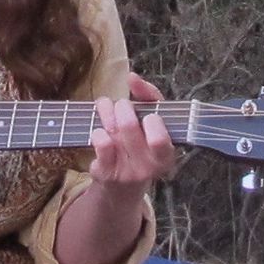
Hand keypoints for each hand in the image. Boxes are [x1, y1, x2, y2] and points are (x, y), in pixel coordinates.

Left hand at [88, 73, 176, 197]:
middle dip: (123, 107)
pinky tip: (100, 130)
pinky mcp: (105, 173)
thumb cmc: (142, 147)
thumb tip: (132, 77)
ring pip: (112, 129)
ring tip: (107, 109)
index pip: (160, 139)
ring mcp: (126, 172)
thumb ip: (149, 98)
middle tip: (122, 106)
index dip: (152, 121)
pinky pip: (99, 142)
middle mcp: (148, 167)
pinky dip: (97, 130)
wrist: (123, 187)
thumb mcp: (154, 125)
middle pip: (129, 125)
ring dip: (107, 112)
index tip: (148, 116)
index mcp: (166, 155)